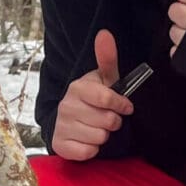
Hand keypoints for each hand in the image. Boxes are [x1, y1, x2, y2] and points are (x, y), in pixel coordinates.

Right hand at [51, 29, 132, 160]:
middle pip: (107, 121)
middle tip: (107, 118)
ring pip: (99, 138)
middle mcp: (66, 105)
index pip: (108, 98)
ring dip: (103, 136)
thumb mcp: (104, 79)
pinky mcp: (60, 145)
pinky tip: (87, 140)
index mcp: (78, 88)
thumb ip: (107, 58)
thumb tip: (105, 33)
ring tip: (96, 128)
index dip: (121, 105)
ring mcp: (61, 125)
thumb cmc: (93, 99)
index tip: (126, 107)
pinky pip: (87, 152)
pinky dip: (92, 149)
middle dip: (113, 122)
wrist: (70, 122)